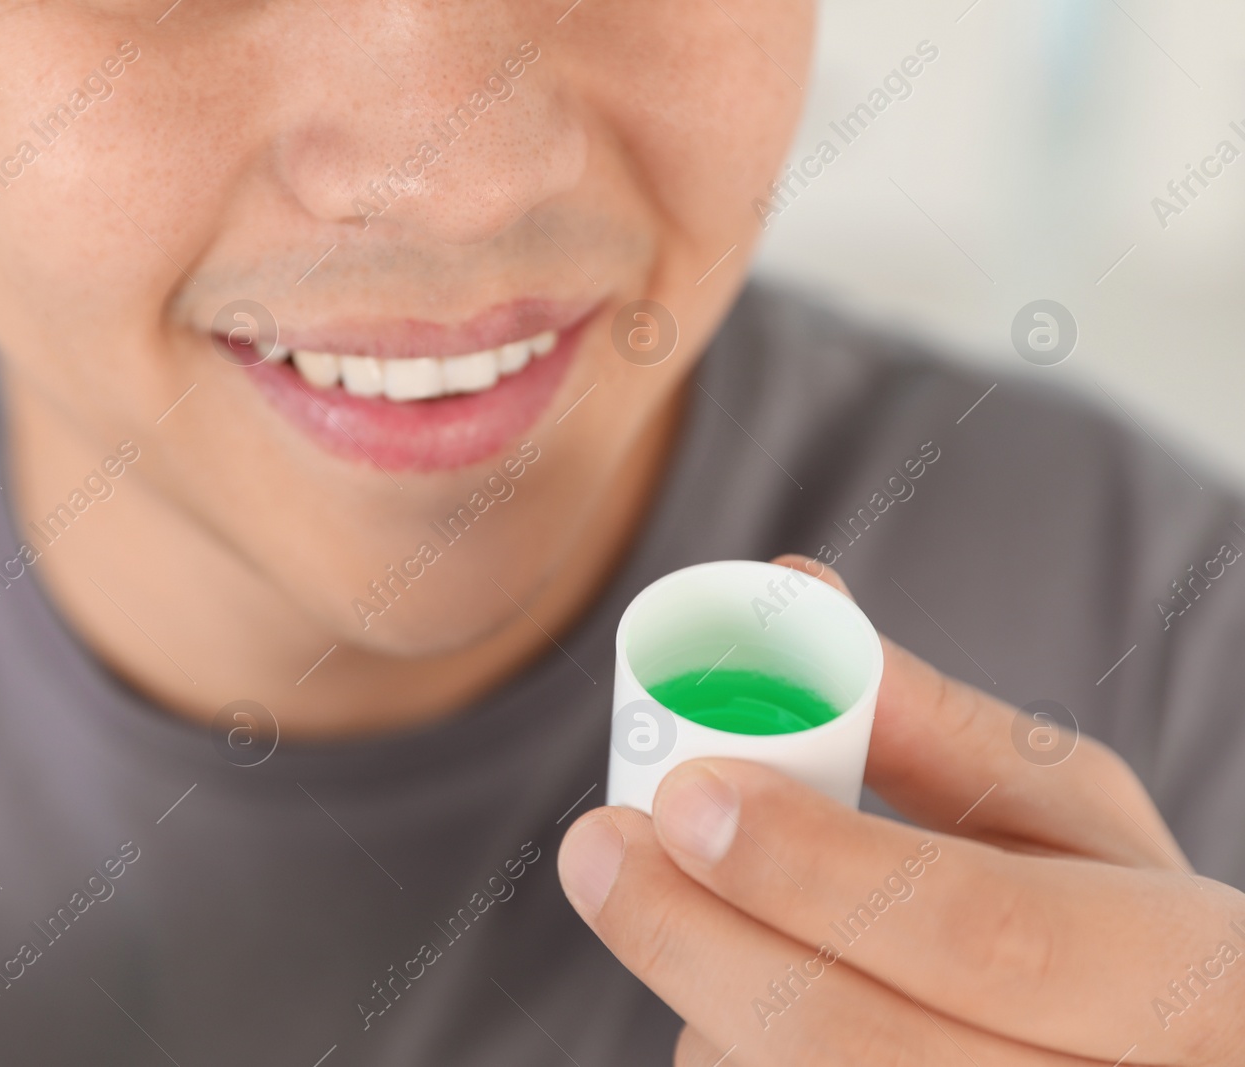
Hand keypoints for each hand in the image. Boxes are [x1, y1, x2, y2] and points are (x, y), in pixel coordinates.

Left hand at [559, 558, 1244, 1064]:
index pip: (982, 931)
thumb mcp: (1065, 813)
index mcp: (1188, 985)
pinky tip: (750, 998)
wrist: (1151, 1066)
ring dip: (707, 999)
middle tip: (597, 847)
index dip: (818, 867)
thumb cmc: (1111, 927)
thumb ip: (931, 721)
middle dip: (694, 939)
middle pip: (853, 1044)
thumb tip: (795, 593)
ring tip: (705, 914)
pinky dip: (727, 1052)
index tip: (689, 795)